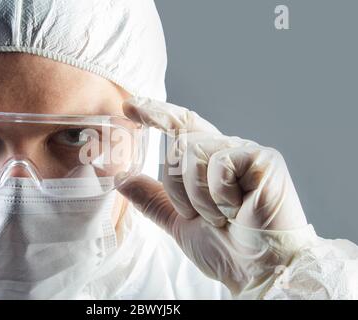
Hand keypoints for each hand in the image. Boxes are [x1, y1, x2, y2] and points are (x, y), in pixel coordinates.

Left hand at [118, 97, 314, 296]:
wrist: (259, 272)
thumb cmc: (225, 250)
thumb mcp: (178, 223)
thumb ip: (152, 199)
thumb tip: (123, 178)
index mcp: (209, 163)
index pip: (180, 125)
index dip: (156, 113)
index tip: (129, 106)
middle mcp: (227, 151)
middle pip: (178, 143)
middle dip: (176, 188)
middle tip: (199, 217)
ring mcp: (246, 153)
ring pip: (193, 151)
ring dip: (197, 196)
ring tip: (221, 216)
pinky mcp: (263, 159)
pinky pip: (219, 163)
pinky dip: (218, 195)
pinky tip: (239, 209)